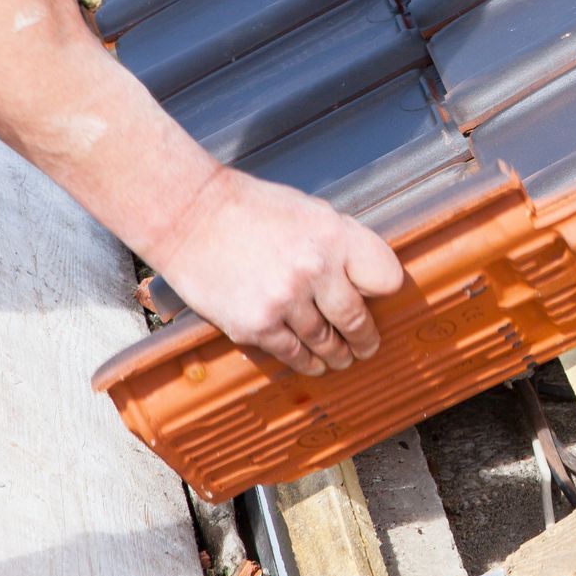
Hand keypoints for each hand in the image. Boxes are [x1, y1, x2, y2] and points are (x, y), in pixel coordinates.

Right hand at [148, 168, 404, 376]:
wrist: (189, 217)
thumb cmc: (252, 210)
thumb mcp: (311, 212)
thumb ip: (341, 244)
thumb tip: (366, 279)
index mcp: (335, 236)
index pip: (386, 278)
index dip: (384, 292)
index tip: (379, 300)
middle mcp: (315, 269)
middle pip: (356, 319)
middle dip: (364, 338)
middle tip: (368, 347)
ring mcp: (285, 300)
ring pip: (325, 341)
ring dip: (337, 355)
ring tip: (342, 359)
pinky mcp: (255, 325)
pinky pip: (292, 353)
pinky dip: (307, 362)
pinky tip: (314, 364)